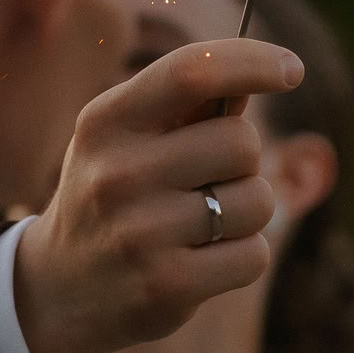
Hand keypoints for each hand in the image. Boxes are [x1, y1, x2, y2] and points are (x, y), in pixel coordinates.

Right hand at [15, 38, 303, 352]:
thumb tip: (266, 70)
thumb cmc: (115, 196)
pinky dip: (243, 256)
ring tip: (203, 225)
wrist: (62, 290)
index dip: (251, 61)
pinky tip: (203, 261)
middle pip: (241, 142)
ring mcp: (139, 234)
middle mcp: (116, 174)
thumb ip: (190, 104)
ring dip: (247, 211)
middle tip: (207, 181)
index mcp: (104, 123)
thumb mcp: (129, 139)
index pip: (190, 72)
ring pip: (257, 201)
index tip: (291, 68)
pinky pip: (254, 254)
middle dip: (244, 161)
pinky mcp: (165, 287)